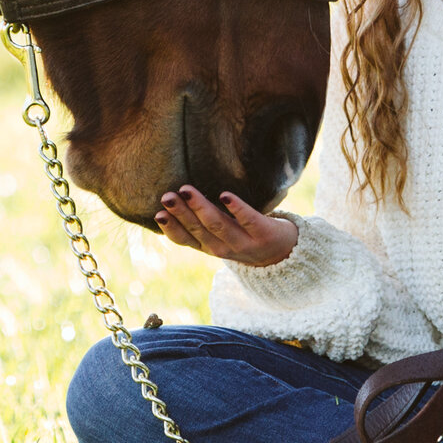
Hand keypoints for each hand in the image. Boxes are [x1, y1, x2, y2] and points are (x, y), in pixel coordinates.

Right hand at [154, 185, 298, 266]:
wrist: (284, 252)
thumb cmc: (245, 235)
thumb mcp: (220, 234)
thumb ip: (200, 222)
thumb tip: (173, 196)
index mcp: (209, 247)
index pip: (185, 240)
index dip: (171, 229)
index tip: (157, 213)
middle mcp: (224, 249)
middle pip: (199, 230)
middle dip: (181, 213)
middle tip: (167, 196)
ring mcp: (244, 243)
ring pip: (218, 225)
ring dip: (201, 207)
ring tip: (187, 190)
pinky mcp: (264, 233)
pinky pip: (248, 220)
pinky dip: (236, 208)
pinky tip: (225, 195)